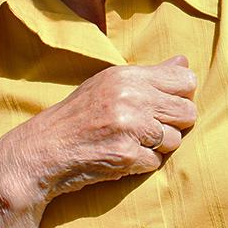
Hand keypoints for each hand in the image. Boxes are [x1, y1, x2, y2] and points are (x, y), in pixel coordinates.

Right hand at [0, 55, 197, 208]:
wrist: (39, 152)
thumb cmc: (77, 117)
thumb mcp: (108, 85)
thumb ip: (150, 75)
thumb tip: (184, 62)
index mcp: (127, 76)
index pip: (186, 80)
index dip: (181, 96)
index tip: (165, 105)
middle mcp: (131, 98)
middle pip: (188, 112)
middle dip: (174, 124)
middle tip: (150, 129)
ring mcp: (129, 127)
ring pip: (175, 140)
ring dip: (157, 147)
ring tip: (131, 143)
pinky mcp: (125, 156)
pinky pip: (156, 162)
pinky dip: (142, 164)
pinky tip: (120, 157)